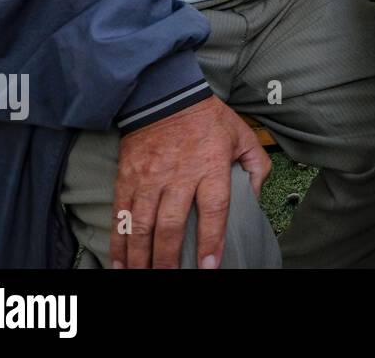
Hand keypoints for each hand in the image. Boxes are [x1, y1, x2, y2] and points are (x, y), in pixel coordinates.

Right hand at [112, 97, 270, 268]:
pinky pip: (120, 215)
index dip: (211, 240)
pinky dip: (118, 241)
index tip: (210, 266)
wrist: (165, 95)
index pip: (213, 210)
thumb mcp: (242, 136)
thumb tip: (256, 197)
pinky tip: (119, 262)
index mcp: (211, 166)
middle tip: (169, 279)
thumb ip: (255, 168)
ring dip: (139, 257)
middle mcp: (178, 175)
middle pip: (170, 225)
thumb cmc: (208, 119)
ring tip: (142, 276)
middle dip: (167, 259)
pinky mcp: (127, 178)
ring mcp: (149, 178)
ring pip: (141, 225)